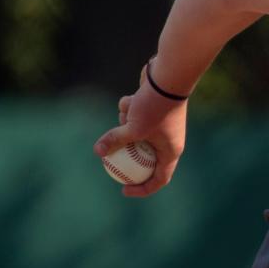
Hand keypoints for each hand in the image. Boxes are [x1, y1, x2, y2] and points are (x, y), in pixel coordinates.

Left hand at [93, 61, 187, 196]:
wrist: (168, 78)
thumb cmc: (155, 107)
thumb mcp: (132, 128)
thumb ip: (115, 141)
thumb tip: (98, 152)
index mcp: (170, 151)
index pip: (160, 179)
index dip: (142, 189)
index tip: (124, 190)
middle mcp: (168, 141)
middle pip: (144, 158)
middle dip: (126, 154)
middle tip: (109, 160)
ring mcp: (161, 126)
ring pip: (136, 134)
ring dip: (125, 126)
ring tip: (127, 113)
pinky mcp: (153, 112)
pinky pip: (135, 117)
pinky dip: (129, 110)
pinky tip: (132, 99)